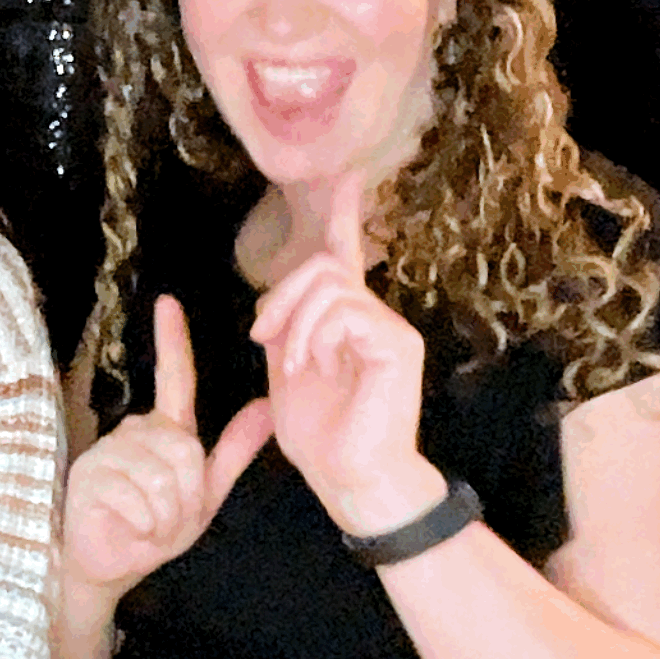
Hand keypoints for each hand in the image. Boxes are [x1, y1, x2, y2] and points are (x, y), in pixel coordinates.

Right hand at [60, 294, 274, 594]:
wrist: (107, 568)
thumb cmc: (152, 530)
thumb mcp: (204, 495)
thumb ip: (233, 451)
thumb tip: (268, 406)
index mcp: (163, 431)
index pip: (173, 379)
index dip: (172, 340)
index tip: (169, 302)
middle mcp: (133, 431)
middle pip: (184, 450)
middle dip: (188, 497)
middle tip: (167, 519)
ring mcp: (108, 451)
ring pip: (164, 477)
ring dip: (166, 515)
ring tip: (146, 524)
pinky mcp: (90, 475)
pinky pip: (140, 498)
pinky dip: (145, 524)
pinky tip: (128, 527)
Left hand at [247, 173, 436, 529]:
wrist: (349, 482)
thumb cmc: (320, 438)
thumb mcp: (285, 373)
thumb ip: (283, 331)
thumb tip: (269, 305)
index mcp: (346, 321)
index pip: (345, 256)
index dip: (344, 215)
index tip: (344, 176)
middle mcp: (374, 317)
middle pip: (322, 264)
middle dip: (280, 294)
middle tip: (262, 336)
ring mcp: (390, 329)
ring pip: (328, 285)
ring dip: (294, 322)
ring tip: (290, 364)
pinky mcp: (397, 345)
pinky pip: (344, 310)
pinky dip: (313, 335)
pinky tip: (311, 367)